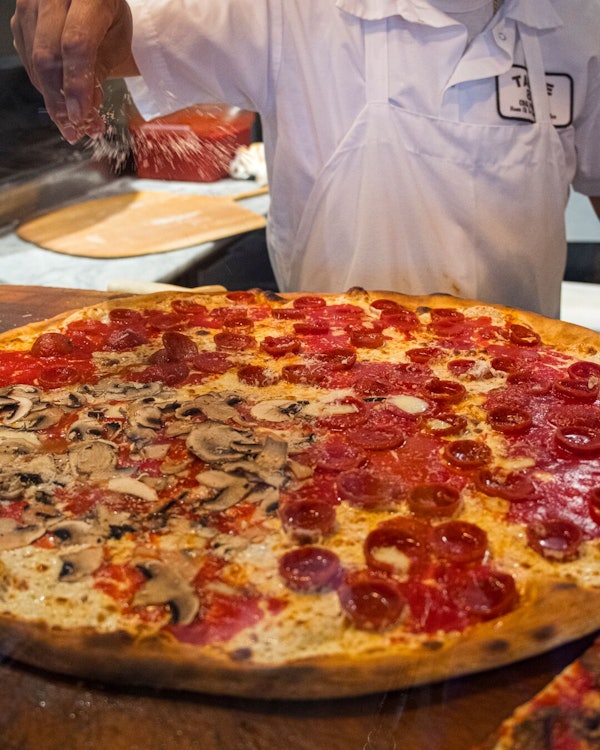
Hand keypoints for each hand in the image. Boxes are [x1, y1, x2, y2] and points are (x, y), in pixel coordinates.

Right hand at [11, 0, 136, 142]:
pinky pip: (28, 60)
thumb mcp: (115, 42)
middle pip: (48, 56)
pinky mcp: (20, 18)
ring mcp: (31, 4)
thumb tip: (84, 111)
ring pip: (34, 61)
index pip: (76, 44)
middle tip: (75, 130)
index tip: (81, 117)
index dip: (77, 85)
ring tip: (74, 122)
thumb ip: (98, 72)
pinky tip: (62, 102)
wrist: (90, 1)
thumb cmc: (108, 18)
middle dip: (61, 101)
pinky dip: (46, 87)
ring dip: (53, 99)